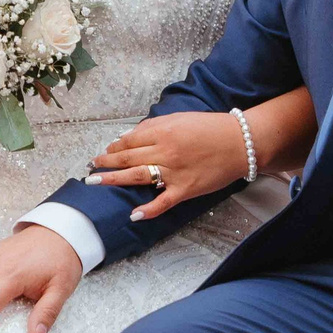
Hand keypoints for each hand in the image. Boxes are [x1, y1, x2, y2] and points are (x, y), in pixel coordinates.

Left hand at [88, 111, 251, 221]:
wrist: (241, 142)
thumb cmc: (211, 128)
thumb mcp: (179, 119)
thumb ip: (153, 126)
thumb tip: (127, 137)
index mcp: (162, 131)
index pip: (128, 140)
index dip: (113, 147)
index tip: (105, 151)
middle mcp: (164, 151)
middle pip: (127, 158)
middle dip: (105, 162)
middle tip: (91, 167)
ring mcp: (174, 172)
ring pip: (136, 177)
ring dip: (112, 179)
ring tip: (95, 181)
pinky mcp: (185, 189)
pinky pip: (162, 202)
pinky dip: (148, 210)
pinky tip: (133, 214)